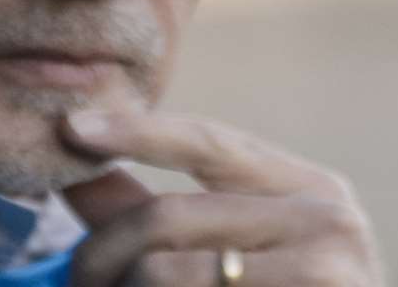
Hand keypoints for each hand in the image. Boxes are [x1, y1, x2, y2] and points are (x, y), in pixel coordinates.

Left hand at [58, 108, 382, 285]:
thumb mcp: (238, 251)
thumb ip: (159, 215)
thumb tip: (76, 173)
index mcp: (313, 190)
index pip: (208, 141)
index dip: (134, 130)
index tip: (69, 126)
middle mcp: (328, 225)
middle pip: (165, 218)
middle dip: (100, 254)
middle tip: (75, 282)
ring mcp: (324, 279)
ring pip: (159, 275)